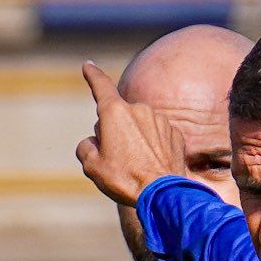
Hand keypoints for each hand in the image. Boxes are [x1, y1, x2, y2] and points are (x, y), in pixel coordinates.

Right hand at [75, 63, 189, 207]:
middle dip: (114, 131)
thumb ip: (86, 147)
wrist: (163, 196)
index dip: (92, 75)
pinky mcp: (175, 132)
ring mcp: (159, 120)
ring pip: (139, 126)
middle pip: (118, 116)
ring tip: (137, 167)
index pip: (101, 86)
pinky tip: (152, 165)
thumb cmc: (124, 180)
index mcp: (114, 112)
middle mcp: (139, 109)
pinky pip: (156, 135)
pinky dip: (152, 147)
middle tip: (117, 161)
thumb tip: (94, 142)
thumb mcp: (91, 166)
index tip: (88, 65)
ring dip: (134, 140)